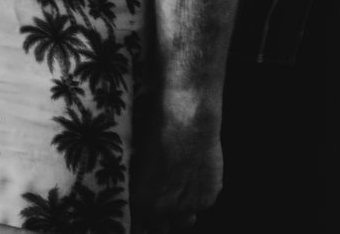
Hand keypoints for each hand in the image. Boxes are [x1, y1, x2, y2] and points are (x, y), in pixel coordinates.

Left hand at [130, 108, 222, 232]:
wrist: (187, 116)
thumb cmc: (153, 128)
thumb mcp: (133, 156)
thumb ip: (134, 182)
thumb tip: (129, 188)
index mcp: (140, 200)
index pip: (135, 228)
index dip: (134, 223)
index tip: (133, 219)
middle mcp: (164, 209)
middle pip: (159, 230)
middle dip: (155, 222)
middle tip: (153, 209)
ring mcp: (190, 205)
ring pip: (184, 222)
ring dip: (177, 215)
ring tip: (172, 197)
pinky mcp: (210, 195)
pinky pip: (201, 205)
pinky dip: (196, 198)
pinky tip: (191, 178)